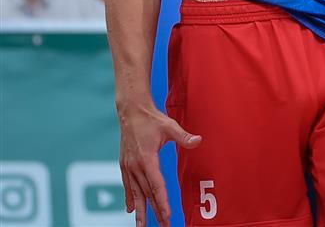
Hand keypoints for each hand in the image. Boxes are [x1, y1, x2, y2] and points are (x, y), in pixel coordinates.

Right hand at [117, 103, 201, 226]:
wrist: (131, 111)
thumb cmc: (152, 119)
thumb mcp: (169, 126)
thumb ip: (183, 136)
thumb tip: (198, 140)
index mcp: (147, 159)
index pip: (156, 185)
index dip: (162, 202)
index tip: (167, 215)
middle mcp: (135, 166)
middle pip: (147, 193)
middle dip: (155, 211)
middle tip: (163, 225)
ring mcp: (128, 167)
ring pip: (135, 193)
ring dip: (140, 211)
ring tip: (142, 226)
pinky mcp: (124, 165)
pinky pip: (127, 186)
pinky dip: (130, 199)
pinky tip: (131, 210)